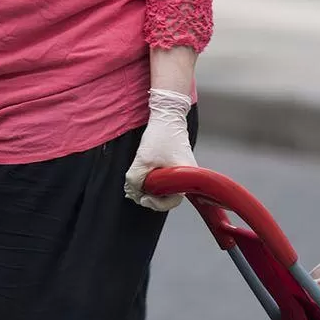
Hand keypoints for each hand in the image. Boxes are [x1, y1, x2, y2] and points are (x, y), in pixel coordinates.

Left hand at [125, 89, 195, 210]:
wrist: (167, 115)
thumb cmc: (161, 135)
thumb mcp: (143, 160)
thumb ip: (135, 180)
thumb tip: (132, 192)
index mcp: (185, 178)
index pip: (172, 202)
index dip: (156, 204)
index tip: (144, 198)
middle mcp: (187, 177)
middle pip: (167, 196)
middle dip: (150, 195)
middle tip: (137, 191)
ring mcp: (181, 170)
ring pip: (164, 187)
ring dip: (149, 186)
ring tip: (138, 180)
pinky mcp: (175, 164)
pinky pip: (163, 178)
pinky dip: (152, 178)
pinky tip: (143, 172)